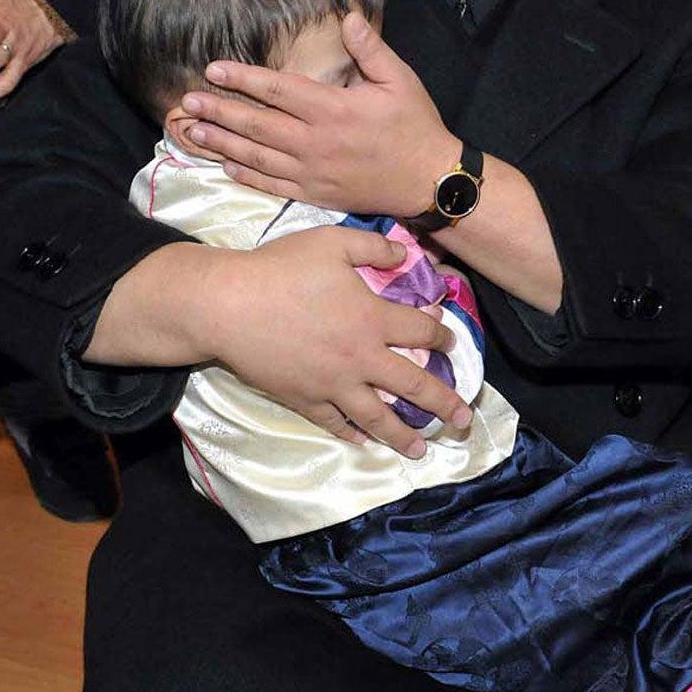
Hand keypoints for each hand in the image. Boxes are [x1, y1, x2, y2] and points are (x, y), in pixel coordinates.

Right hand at [101, 226, 467, 458]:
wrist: (228, 306)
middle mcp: (360, 358)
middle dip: (443, 403)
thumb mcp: (332, 242)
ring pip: (377, 416)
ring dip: (402, 434)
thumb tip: (406, 255)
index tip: (452, 343)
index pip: (421, 333)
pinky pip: (334, 422)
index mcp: (372, 319)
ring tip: (420, 450)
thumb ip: (374, 247)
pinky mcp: (304, 399)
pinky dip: (351, 434)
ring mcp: (332, 384)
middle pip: (413, 385)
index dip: (442, 336)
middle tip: (463, 420)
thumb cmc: (281, 269)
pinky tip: (363, 442)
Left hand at [181, 12, 458, 218]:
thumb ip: (370, 49)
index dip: (243, 78)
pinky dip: (245, 174)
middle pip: (257, 124)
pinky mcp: (314, 194)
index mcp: (334, 109)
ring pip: (257, 155)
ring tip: (192, 131)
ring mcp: (312, 172)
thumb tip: (348, 16)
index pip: (278, 90)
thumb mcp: (400, 80)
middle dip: (219, 111)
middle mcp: (316, 142)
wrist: (428, 181)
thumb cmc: (415, 125)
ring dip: (222, 142)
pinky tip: (224, 164)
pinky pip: (271, 184)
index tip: (214, 69)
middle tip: (188, 102)